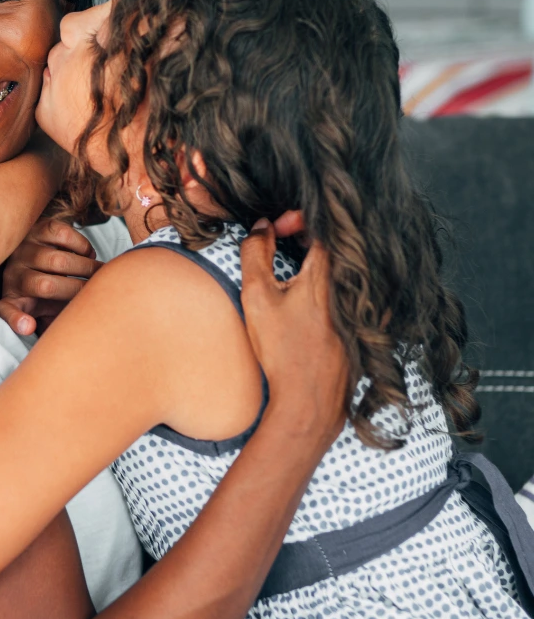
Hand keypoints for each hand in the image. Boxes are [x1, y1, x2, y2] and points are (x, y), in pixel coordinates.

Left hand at [0, 219, 103, 335]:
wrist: (36, 252)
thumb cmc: (43, 291)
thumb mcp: (41, 311)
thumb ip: (52, 323)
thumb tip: (71, 334)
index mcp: (13, 299)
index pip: (6, 311)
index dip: (16, 320)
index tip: (29, 326)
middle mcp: (13, 274)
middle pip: (45, 286)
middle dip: (77, 289)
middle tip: (95, 290)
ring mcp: (23, 249)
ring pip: (57, 260)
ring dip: (84, 267)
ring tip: (99, 272)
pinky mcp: (37, 228)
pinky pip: (61, 235)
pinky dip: (81, 245)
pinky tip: (88, 253)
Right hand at [240, 218, 348, 450]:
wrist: (309, 399)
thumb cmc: (283, 350)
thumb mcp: (257, 297)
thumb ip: (255, 254)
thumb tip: (262, 227)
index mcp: (328, 273)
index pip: (321, 225)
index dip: (295, 219)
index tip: (275, 231)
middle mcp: (351, 285)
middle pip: (335, 243)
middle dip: (307, 233)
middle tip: (283, 240)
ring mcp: (362, 306)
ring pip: (345, 265)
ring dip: (320, 256)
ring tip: (296, 262)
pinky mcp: (364, 324)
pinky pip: (354, 287)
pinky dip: (334, 280)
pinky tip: (314, 294)